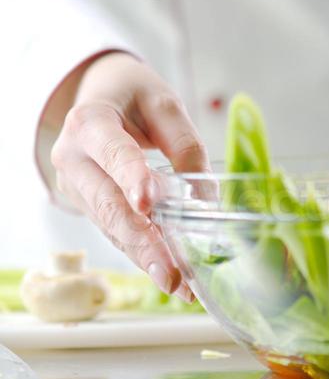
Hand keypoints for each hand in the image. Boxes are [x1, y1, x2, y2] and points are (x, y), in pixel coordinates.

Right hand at [51, 52, 209, 297]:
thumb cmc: (132, 96)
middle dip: (142, 241)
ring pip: (112, 226)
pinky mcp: (89, 206)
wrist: (100, 95)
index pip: (112, 152)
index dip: (130, 177)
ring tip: (179, 284)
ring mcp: (77, 187)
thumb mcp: (163, 102)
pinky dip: (143, 252)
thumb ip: (184, 143)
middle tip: (171, 273)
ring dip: (146, 257)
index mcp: (89, 122)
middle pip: (108, 203)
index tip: (149, 204)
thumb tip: (205, 198)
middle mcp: (73, 158)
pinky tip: (169, 274)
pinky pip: (116, 231)